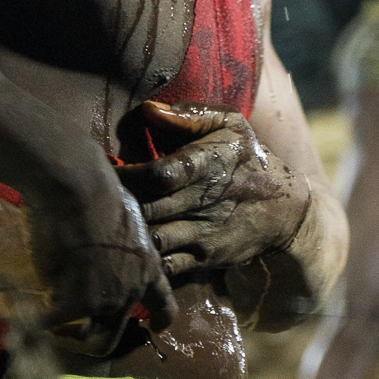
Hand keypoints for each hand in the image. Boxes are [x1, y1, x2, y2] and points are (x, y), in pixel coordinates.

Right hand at [19, 160, 174, 351]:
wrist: (77, 187)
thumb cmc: (96, 190)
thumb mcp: (123, 216)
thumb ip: (117, 239)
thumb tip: (100, 238)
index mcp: (146, 266)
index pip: (162, 302)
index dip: (160, 318)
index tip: (156, 326)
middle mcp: (129, 290)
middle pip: (113, 332)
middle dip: (90, 334)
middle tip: (68, 330)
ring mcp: (103, 301)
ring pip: (79, 334)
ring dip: (57, 330)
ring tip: (32, 319)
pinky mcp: (73, 304)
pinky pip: (45, 322)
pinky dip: (24, 317)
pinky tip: (8, 306)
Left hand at [119, 100, 310, 276]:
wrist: (285, 211)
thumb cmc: (248, 159)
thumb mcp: (230, 125)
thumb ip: (190, 115)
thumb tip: (147, 110)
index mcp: (206, 166)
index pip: (159, 175)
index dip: (127, 175)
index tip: (104, 170)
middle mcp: (203, 203)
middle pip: (148, 210)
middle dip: (117, 206)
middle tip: (92, 198)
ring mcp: (202, 235)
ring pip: (153, 242)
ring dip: (127, 236)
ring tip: (103, 225)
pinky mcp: (202, 260)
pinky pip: (165, 268)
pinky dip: (143, 263)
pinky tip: (126, 251)